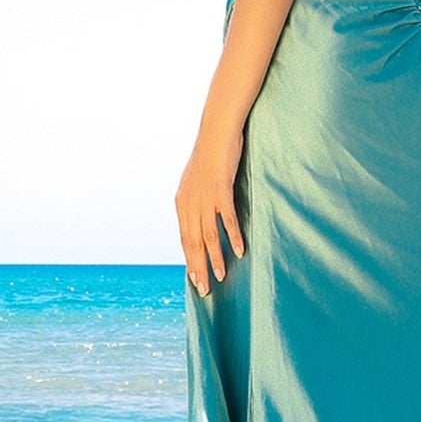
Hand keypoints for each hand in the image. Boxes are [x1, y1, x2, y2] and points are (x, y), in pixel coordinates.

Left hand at [176, 128, 245, 296]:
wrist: (216, 132)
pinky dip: (232, 236)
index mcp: (182, 204)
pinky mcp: (220, 190)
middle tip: (204, 289)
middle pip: (192, 243)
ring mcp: (204, 198)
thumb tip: (203, 218)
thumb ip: (198, 201)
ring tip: (220, 276)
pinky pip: (226, 219)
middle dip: (198, 267)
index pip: (184, 239)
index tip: (196, 279)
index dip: (190, 261)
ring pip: (208, 235)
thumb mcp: (198, 182)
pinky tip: (238, 251)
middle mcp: (189, 203)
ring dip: (214, 258)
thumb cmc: (210, 156)